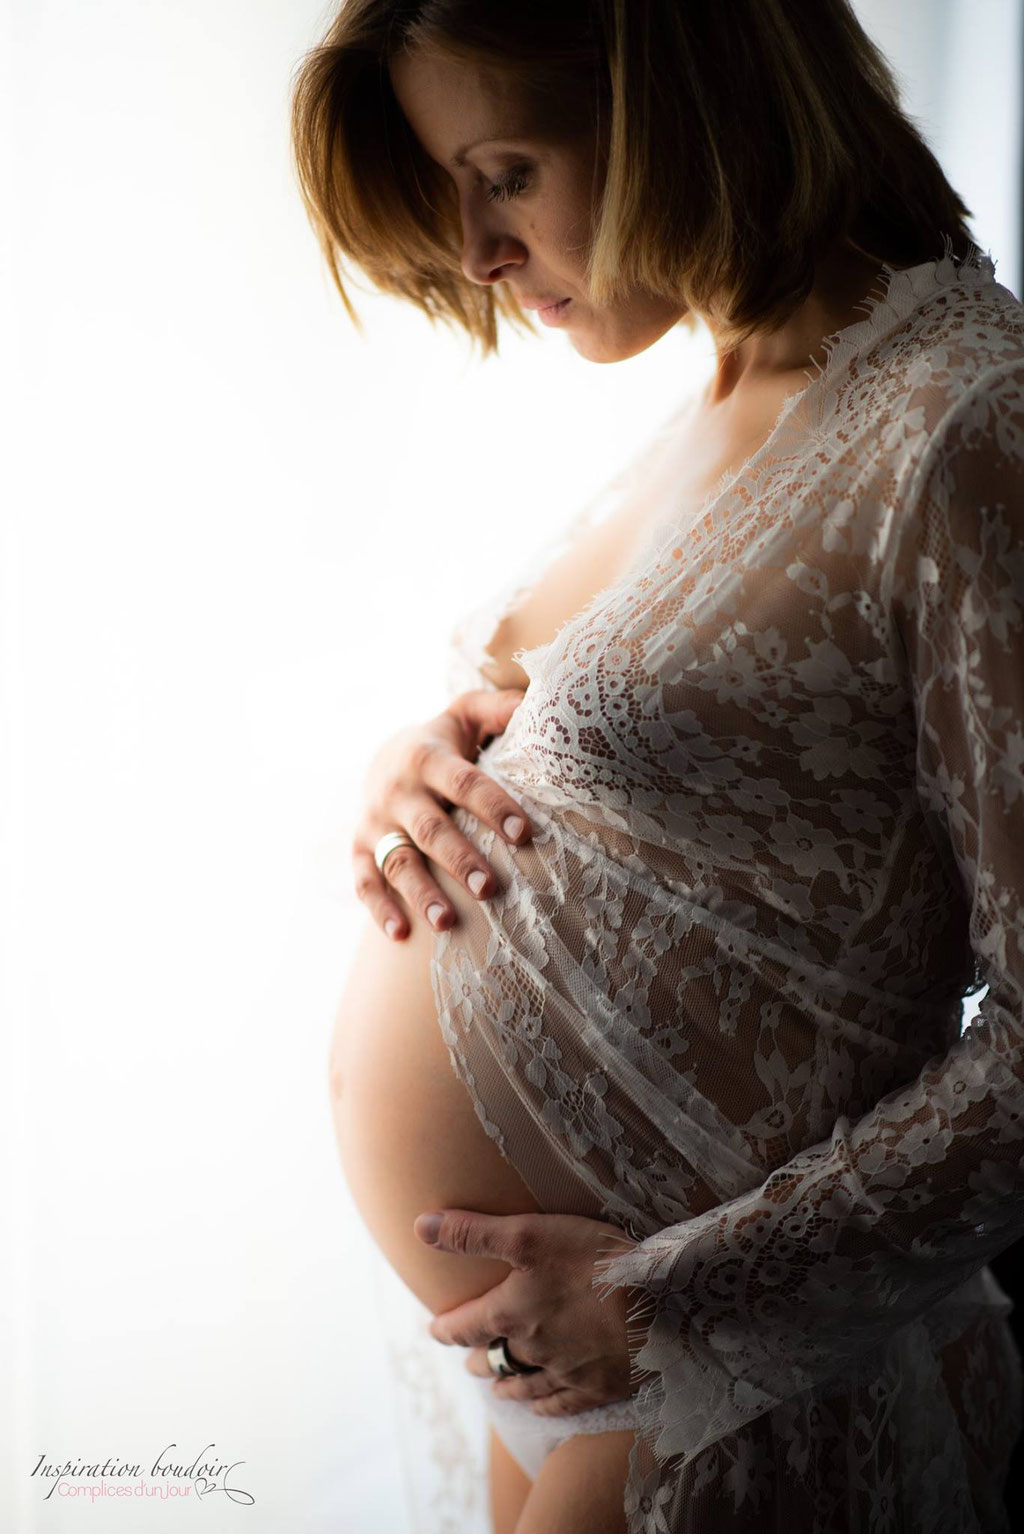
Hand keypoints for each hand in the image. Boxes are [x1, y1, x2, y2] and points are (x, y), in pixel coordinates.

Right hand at [352, 689, 531, 939]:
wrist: (385, 756)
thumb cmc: (444, 742)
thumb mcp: (466, 715)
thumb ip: (499, 708)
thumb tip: (537, 701)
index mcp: (427, 757)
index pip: (463, 783)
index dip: (493, 806)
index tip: (523, 834)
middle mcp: (397, 791)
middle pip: (429, 828)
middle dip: (459, 859)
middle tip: (490, 888)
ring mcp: (375, 822)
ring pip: (396, 861)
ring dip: (420, 892)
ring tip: (447, 922)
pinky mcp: (359, 848)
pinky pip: (364, 881)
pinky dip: (380, 908)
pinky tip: (401, 935)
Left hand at [413, 1208, 641, 1415]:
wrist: (658, 1304)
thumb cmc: (593, 1261)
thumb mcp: (529, 1234)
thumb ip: (473, 1234)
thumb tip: (420, 1227)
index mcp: (511, 1313)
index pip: (466, 1326)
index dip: (447, 1328)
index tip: (435, 1331)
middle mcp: (532, 1349)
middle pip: (495, 1359)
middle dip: (479, 1358)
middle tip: (470, 1360)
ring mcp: (566, 1372)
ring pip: (525, 1385)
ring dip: (508, 1385)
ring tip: (498, 1387)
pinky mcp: (599, 1386)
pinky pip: (562, 1404)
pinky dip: (546, 1406)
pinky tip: (542, 1407)